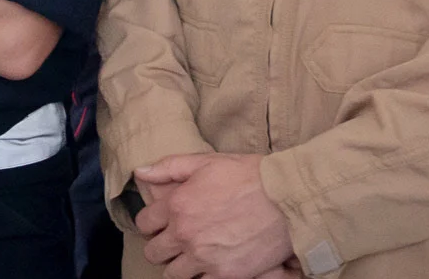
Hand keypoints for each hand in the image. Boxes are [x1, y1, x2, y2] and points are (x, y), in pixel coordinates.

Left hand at [135, 153, 294, 278]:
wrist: (287, 198)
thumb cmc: (247, 176)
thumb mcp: (204, 162)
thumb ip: (168, 168)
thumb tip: (141, 172)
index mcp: (175, 205)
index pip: (144, 224)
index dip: (151, 223)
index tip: (162, 223)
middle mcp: (184, 234)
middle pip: (154, 253)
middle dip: (162, 246)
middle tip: (175, 242)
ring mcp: (205, 257)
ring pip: (173, 273)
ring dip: (179, 265)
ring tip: (192, 256)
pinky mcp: (227, 275)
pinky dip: (203, 277)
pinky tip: (210, 266)